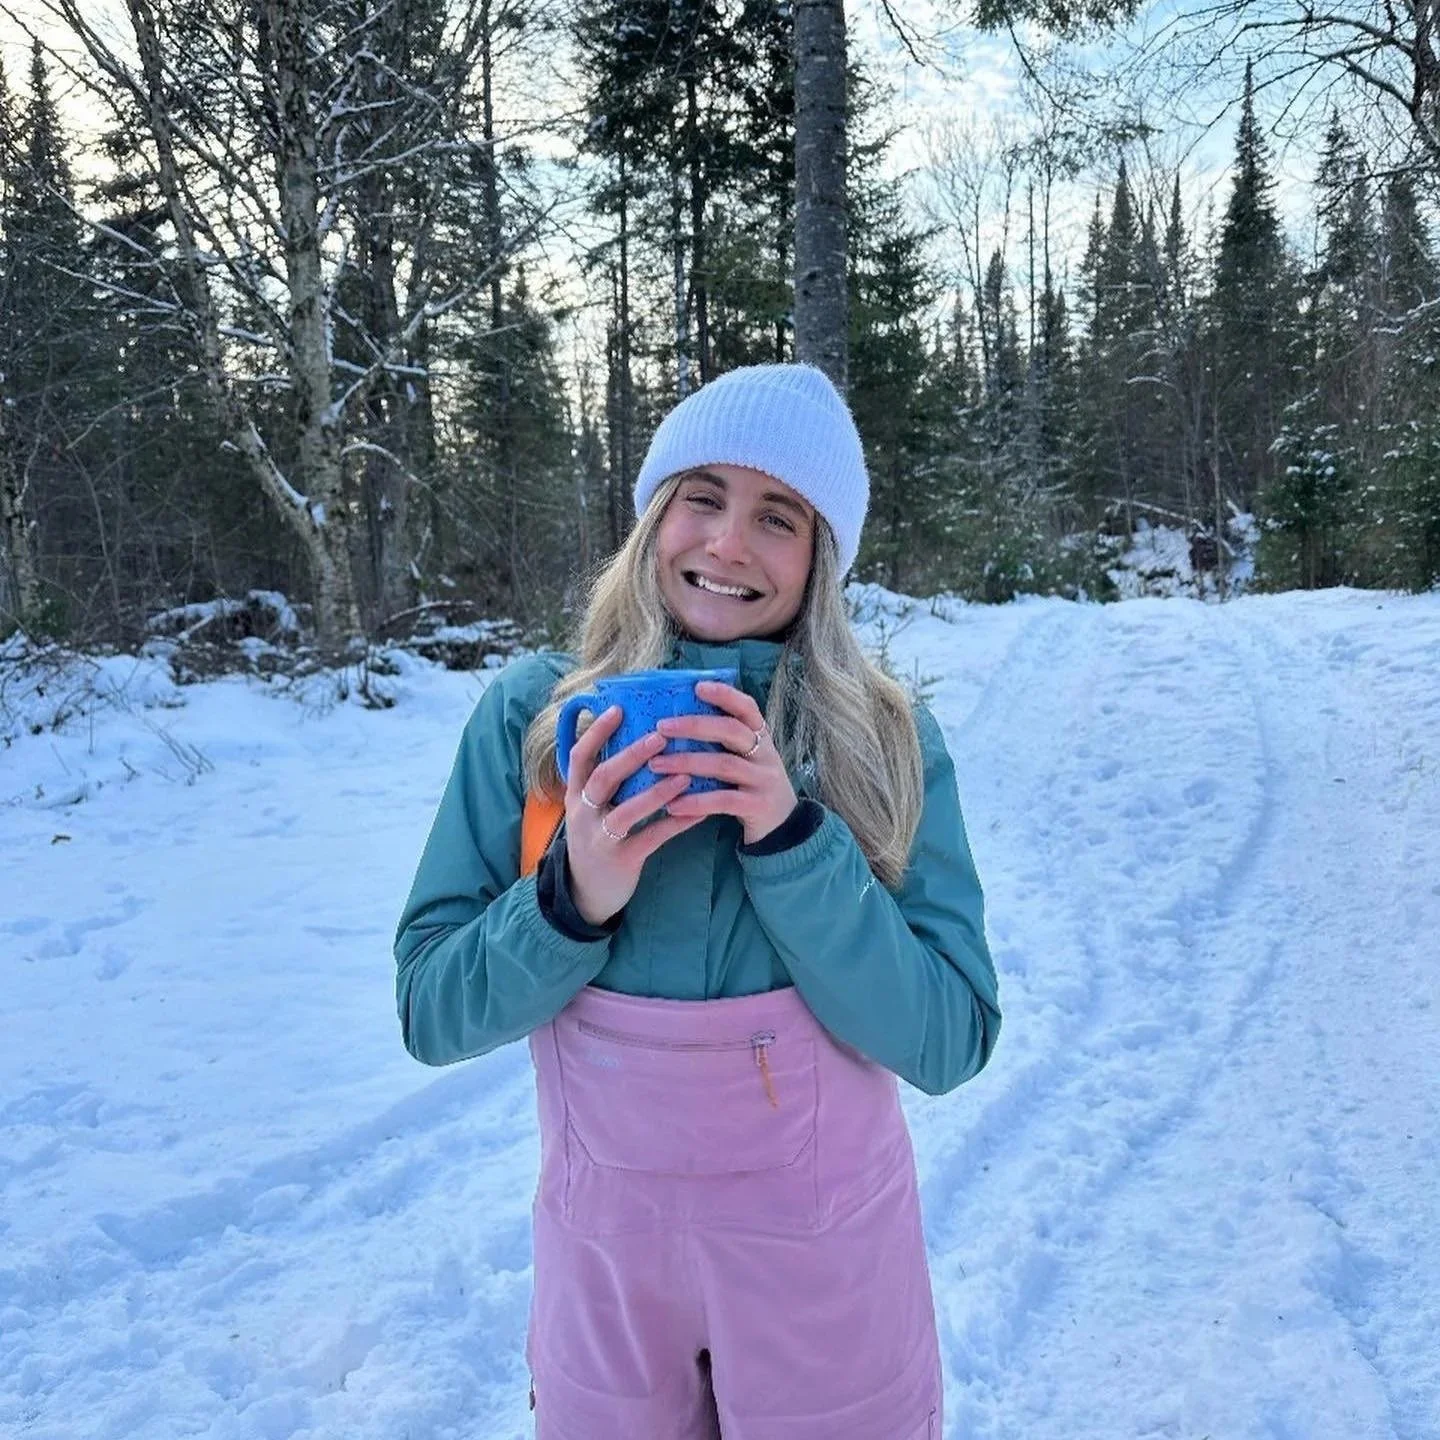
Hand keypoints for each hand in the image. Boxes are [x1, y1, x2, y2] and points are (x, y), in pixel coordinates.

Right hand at [563, 706, 704, 925]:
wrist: (587, 893)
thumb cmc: (598, 838)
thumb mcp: (592, 808)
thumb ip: (607, 780)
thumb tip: (637, 737)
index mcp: (576, 794)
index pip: (579, 755)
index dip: (596, 731)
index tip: (619, 708)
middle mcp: (583, 813)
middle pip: (602, 778)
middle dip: (631, 756)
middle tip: (660, 736)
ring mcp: (600, 838)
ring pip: (625, 811)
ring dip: (656, 791)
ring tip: (684, 775)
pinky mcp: (621, 860)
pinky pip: (651, 838)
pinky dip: (675, 824)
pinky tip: (699, 812)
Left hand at [650, 681, 796, 844]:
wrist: (783, 826)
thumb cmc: (751, 786)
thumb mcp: (745, 759)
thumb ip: (721, 743)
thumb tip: (675, 722)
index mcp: (760, 737)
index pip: (747, 707)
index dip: (725, 695)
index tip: (697, 687)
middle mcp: (765, 754)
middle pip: (731, 730)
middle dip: (694, 725)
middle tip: (661, 727)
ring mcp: (763, 780)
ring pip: (724, 764)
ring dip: (687, 762)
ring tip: (656, 765)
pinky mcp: (758, 806)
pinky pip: (724, 800)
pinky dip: (696, 801)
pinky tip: (672, 804)